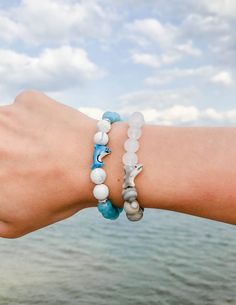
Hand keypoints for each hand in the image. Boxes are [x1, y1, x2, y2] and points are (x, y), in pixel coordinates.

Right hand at [0, 90, 97, 237]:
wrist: (96, 165)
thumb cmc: (57, 197)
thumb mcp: (13, 223)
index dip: (8, 173)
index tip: (17, 175)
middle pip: (0, 146)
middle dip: (8, 155)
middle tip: (28, 164)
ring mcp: (6, 113)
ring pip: (5, 127)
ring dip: (16, 138)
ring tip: (43, 151)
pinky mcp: (28, 99)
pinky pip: (23, 112)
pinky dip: (34, 124)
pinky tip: (53, 136)